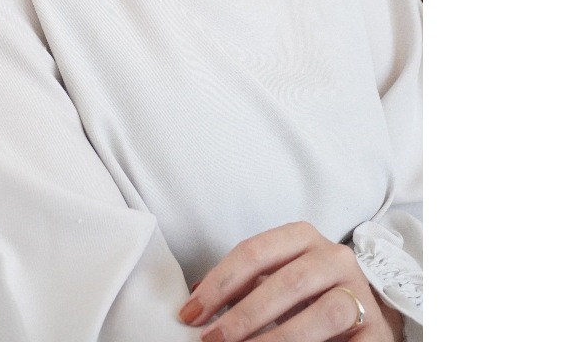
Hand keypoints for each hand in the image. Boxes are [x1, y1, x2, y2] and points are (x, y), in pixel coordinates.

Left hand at [177, 222, 402, 341]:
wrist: (364, 320)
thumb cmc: (309, 298)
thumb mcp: (275, 284)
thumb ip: (242, 288)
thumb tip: (193, 299)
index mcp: (302, 237)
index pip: (254, 251)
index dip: (219, 282)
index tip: (191, 313)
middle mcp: (334, 256)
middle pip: (285, 281)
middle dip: (243, 315)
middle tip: (212, 340)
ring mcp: (359, 291)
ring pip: (320, 312)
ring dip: (277, 338)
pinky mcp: (377, 329)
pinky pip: (344, 341)